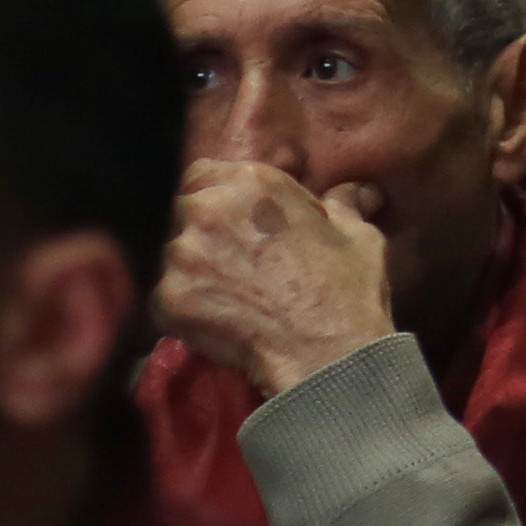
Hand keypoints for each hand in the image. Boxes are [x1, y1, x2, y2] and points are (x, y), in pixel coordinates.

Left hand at [160, 160, 400, 404]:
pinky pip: (168, 298)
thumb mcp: (359, 235)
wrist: (325, 351)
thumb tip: (357, 192)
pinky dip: (187, 307)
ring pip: (175, 255)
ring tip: (228, 294)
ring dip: (195, 268)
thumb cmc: (346, 287)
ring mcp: (181, 256)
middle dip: (204, 230)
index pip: (204, 173)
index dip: (219, 195)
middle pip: (186, 210)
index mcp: (252, 182)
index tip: (236, 218)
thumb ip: (343, 205)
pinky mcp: (166, 300)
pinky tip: (218, 319)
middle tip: (235, 258)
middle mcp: (207, 210)